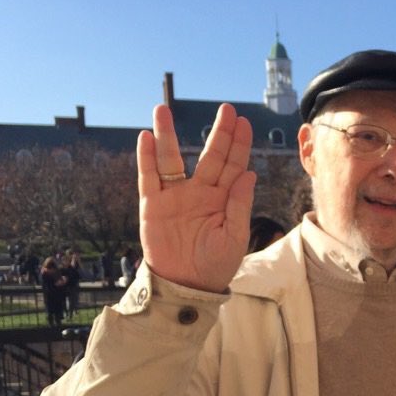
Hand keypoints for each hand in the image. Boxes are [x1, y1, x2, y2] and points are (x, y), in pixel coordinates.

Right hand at [137, 103, 256, 292]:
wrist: (186, 285)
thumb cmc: (215, 265)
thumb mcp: (234, 238)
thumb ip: (240, 206)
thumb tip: (249, 173)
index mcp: (223, 199)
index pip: (233, 166)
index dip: (238, 144)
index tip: (243, 122)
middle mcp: (200, 192)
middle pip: (210, 156)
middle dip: (219, 134)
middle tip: (226, 110)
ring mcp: (175, 196)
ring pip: (172, 159)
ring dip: (168, 135)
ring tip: (163, 109)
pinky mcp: (152, 205)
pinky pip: (148, 177)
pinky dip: (146, 158)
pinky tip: (146, 138)